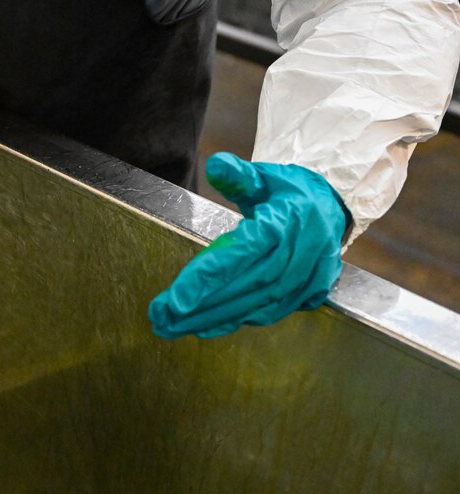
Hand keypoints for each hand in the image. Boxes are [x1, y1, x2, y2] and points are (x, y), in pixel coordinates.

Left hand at [148, 153, 351, 338]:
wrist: (331, 205)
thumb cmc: (287, 191)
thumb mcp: (263, 176)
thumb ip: (238, 175)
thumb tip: (217, 165)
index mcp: (285, 221)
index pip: (239, 254)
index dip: (205, 279)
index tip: (172, 301)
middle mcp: (301, 251)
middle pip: (245, 286)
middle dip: (201, 306)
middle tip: (161, 319)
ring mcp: (310, 274)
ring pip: (258, 304)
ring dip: (214, 319)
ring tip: (175, 327)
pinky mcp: (312, 291)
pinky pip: (272, 313)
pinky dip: (237, 322)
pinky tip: (207, 327)